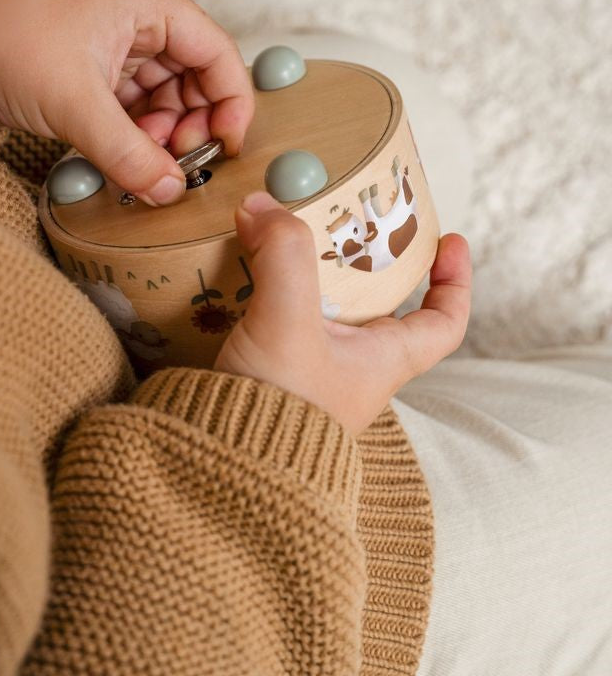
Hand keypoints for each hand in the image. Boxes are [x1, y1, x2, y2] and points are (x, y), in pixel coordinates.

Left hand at [0, 0, 253, 205]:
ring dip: (161, 135)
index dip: (230, 102)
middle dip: (191, 124)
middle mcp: (137, 16)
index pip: (215, 52)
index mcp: (147, 1)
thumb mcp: (75, 105)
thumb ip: (129, 154)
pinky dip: (135, 135)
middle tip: (178, 165)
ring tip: (144, 164)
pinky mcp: (90, 69)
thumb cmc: (4, 43)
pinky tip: (127, 161)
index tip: (227, 147)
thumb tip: (170, 191)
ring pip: (163, 95)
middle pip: (194, 76)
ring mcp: (113, 42)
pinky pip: (132, 105)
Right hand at [215, 193, 470, 435]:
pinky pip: (277, 323)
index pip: (443, 324)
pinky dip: (264, 293)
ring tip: (282, 235)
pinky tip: (240, 273)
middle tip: (345, 220)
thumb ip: (284, 256)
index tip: (448, 240)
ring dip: (306, 273)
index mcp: (382, 361)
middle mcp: (352, 370)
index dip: (454, 281)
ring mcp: (309, 376)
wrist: (220, 469)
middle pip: (377, 306)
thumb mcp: (288, 321)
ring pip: (322, 312)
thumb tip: (266, 206)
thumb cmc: (276, 409)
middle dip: (364, 260)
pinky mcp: (267, 376)